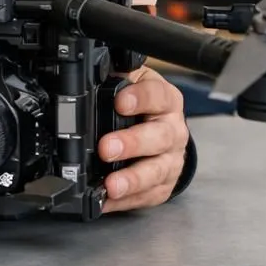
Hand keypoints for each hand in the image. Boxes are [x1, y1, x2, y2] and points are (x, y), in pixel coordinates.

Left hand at [98, 65, 189, 212]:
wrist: (163, 132)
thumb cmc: (144, 105)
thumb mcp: (133, 82)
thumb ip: (117, 75)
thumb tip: (94, 65)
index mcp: (165, 101)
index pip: (157, 96)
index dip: (140, 98)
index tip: (120, 101)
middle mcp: (172, 131)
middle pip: (159, 138)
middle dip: (132, 144)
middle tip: (106, 148)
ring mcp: (170, 160)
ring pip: (156, 171)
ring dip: (132, 179)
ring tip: (110, 185)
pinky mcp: (163, 185)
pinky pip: (147, 195)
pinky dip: (127, 200)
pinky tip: (107, 201)